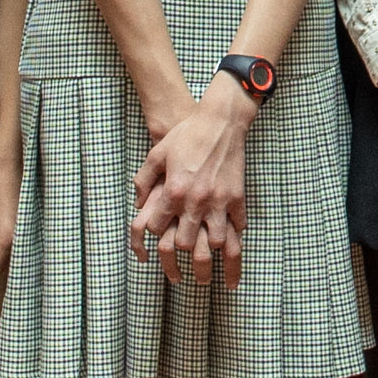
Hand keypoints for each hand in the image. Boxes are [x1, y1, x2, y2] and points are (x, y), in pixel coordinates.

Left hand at [131, 87, 249, 272]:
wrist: (220, 121)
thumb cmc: (187, 135)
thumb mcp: (157, 154)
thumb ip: (144, 179)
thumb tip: (138, 202)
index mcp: (173, 191)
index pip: (158, 227)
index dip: (155, 232)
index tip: (159, 231)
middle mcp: (196, 201)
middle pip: (186, 243)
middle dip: (182, 250)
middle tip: (183, 249)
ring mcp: (219, 200)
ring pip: (217, 242)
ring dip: (211, 249)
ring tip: (210, 255)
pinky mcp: (237, 196)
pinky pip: (238, 225)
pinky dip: (234, 233)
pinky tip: (231, 237)